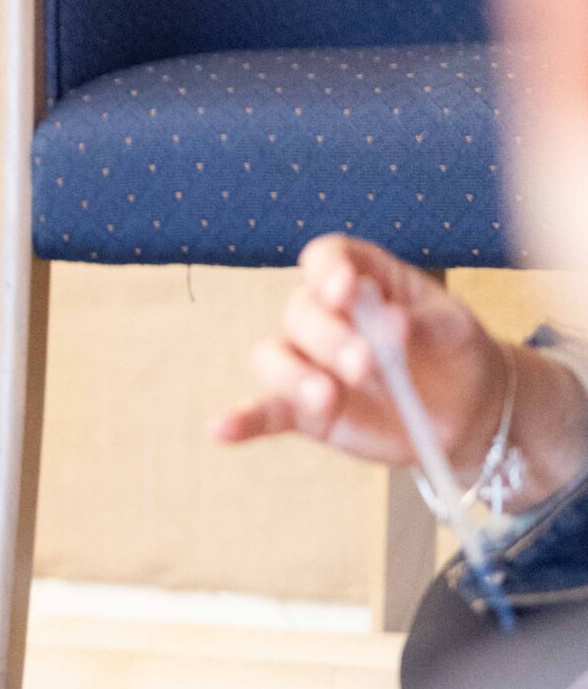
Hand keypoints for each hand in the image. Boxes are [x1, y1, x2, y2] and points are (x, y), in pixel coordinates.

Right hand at [214, 235, 503, 470]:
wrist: (465, 410)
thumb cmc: (455, 353)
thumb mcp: (453, 330)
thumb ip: (422, 323)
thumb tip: (392, 322)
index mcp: (359, 280)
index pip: (327, 260)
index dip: (328, 270)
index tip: (345, 290)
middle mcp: (323, 316)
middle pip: (301, 312)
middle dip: (329, 337)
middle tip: (367, 363)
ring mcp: (307, 363)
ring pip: (274, 358)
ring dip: (294, 376)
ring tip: (326, 399)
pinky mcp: (301, 410)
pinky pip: (263, 411)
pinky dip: (242, 420)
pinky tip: (221, 428)